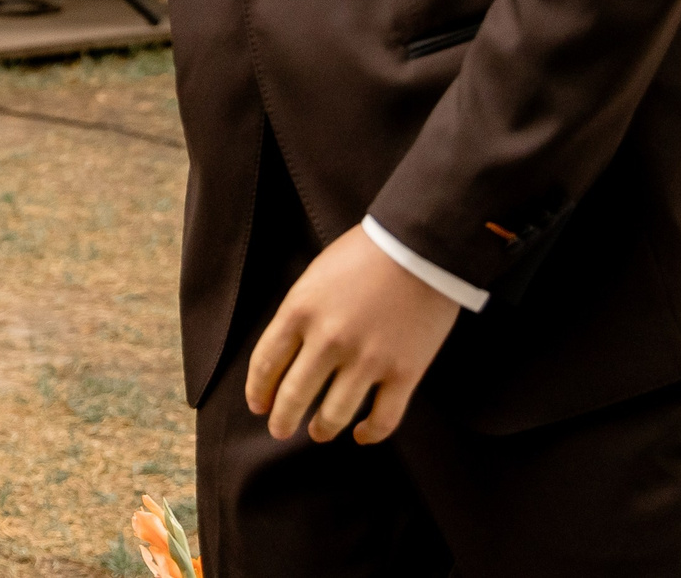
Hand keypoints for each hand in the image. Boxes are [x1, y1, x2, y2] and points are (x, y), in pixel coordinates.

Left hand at [244, 223, 462, 444]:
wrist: (421, 245)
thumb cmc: (365, 253)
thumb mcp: (316, 275)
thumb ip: (300, 313)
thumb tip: (288, 352)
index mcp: (300, 311)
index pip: (266, 363)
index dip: (259, 391)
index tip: (258, 406)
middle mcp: (328, 340)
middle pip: (294, 396)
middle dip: (283, 420)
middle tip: (280, 431)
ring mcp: (367, 360)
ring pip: (334, 415)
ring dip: (322, 430)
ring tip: (319, 433)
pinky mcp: (404, 373)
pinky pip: (383, 419)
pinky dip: (370, 434)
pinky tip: (362, 434)